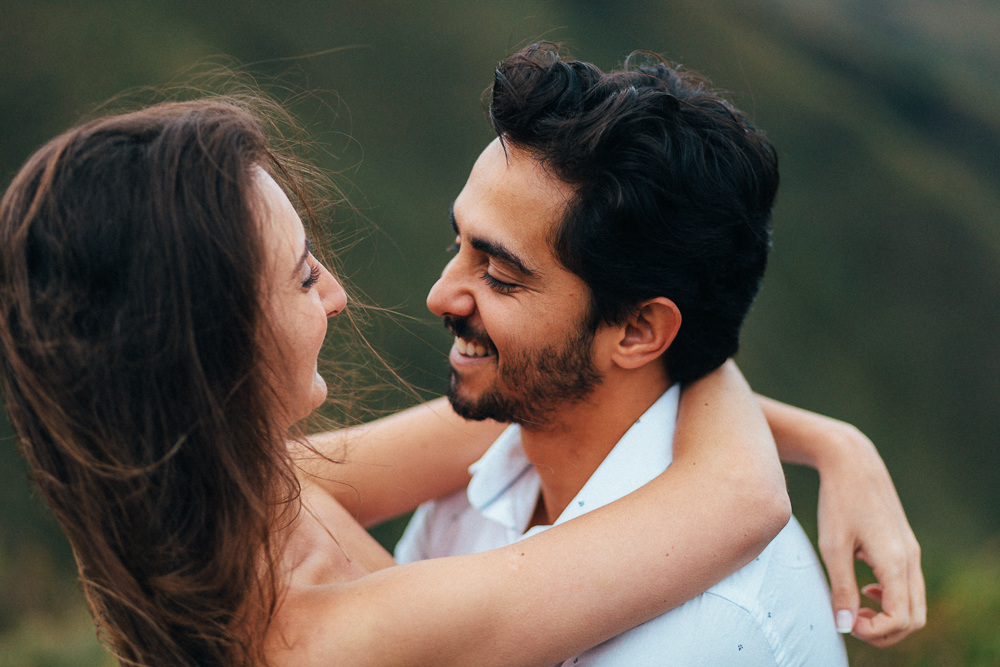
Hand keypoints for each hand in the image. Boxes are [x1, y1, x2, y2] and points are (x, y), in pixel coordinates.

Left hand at [814, 423, 925, 645]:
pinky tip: (863, 585)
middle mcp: (910, 559)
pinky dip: (890, 598)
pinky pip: (908, 586)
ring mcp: (911, 552)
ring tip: (854, 605)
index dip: (874, 631)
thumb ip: (841, 588)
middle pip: (914, 619)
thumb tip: (844, 626)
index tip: (846, 621)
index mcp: (895, 562)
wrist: (853, 463)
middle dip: (884, 631)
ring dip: (887, 615)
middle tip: (850, 620)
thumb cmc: (838, 502)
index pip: (900, 619)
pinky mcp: (905, 545)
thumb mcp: (833, 547)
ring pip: (914, 604)